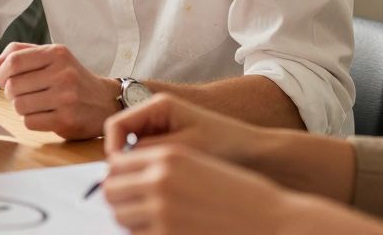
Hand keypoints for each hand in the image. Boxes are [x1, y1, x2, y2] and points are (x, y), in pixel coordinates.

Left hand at [0, 42, 118, 139]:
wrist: (105, 101)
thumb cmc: (72, 77)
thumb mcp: (53, 56)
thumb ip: (22, 53)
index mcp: (57, 53)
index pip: (14, 61)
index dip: (2, 73)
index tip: (4, 79)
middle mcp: (62, 73)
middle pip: (13, 85)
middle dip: (10, 92)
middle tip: (21, 94)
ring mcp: (65, 97)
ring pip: (18, 105)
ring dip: (20, 107)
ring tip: (33, 104)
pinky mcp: (66, 120)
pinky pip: (29, 122)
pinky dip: (30, 120)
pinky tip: (43, 115)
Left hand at [103, 144, 293, 234]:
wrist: (271, 221)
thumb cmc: (238, 193)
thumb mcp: (198, 164)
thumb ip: (161, 167)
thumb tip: (124, 179)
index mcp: (169, 156)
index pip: (117, 163)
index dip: (117, 175)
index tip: (125, 184)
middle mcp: (160, 180)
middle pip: (111, 190)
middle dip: (118, 197)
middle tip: (133, 204)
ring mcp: (162, 212)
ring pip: (120, 216)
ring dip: (129, 218)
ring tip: (150, 219)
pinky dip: (143, 234)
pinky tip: (164, 230)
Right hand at [104, 93, 260, 164]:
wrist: (252, 150)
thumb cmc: (224, 144)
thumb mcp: (184, 148)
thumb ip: (150, 151)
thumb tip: (120, 161)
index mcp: (158, 105)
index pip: (117, 124)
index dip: (112, 147)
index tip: (118, 172)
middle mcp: (155, 112)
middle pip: (122, 136)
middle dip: (124, 158)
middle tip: (135, 181)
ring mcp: (160, 126)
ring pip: (132, 148)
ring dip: (138, 164)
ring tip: (155, 179)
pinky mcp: (167, 139)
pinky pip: (146, 154)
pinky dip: (149, 167)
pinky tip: (164, 178)